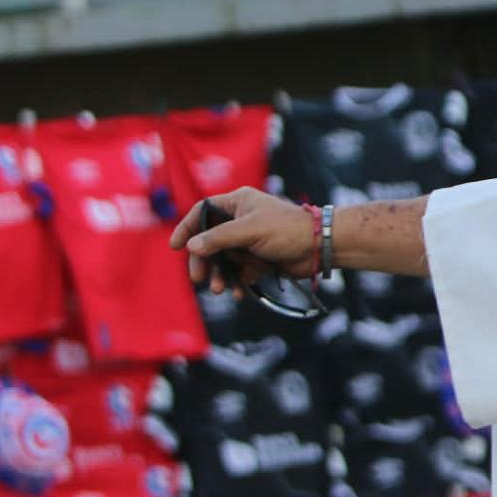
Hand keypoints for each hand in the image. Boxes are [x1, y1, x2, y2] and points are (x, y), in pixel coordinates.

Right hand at [169, 188, 318, 291]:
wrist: (321, 247)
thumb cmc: (287, 229)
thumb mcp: (249, 230)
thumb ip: (219, 238)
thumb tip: (191, 246)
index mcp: (238, 203)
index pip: (203, 212)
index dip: (187, 228)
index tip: (176, 247)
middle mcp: (241, 220)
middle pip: (210, 240)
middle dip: (204, 261)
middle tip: (199, 278)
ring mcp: (250, 240)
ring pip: (224, 259)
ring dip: (220, 275)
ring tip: (220, 289)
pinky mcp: (259, 258)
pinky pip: (240, 271)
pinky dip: (237, 282)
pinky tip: (238, 293)